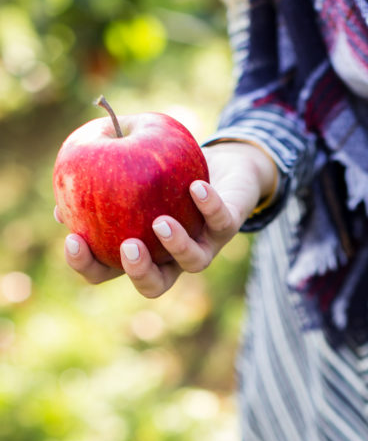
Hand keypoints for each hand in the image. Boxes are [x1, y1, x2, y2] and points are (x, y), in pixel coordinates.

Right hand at [57, 141, 277, 297]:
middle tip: (128, 248)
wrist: (222, 164)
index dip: (87, 264)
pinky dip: (209, 205)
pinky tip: (195, 187)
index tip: (74, 240)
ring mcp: (204, 244)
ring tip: (161, 223)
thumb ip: (98, 163)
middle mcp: (172, 257)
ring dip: (176, 245)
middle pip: (154, 285)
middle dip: (139, 273)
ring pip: (193, 263)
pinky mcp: (229, 224)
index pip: (107, 271)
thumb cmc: (164, 162)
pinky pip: (221, 220)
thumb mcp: (127, 155)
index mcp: (141, 249)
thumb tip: (65, 185)